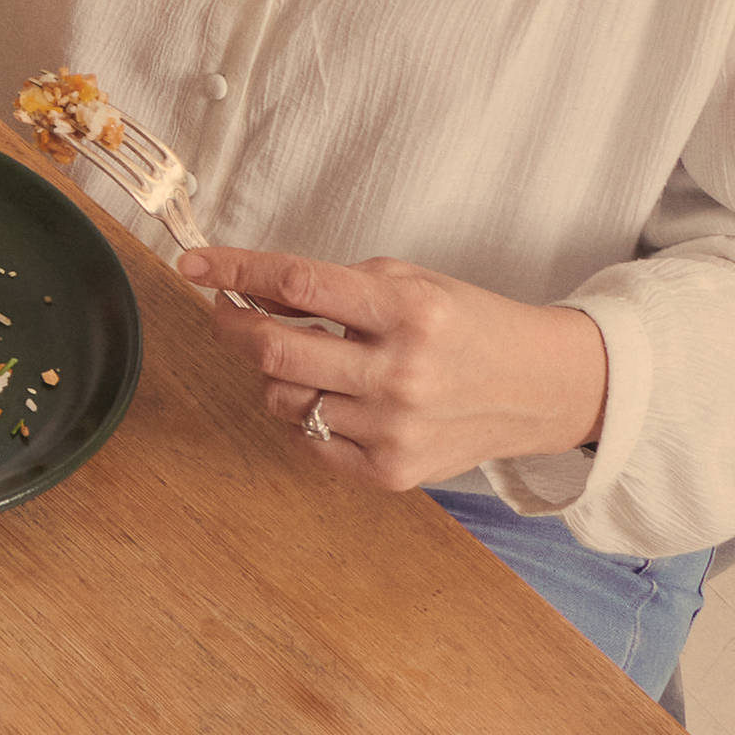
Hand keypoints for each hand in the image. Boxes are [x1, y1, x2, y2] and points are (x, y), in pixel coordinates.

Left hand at [176, 244, 610, 488]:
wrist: (540, 388)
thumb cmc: (465, 326)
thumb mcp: (409, 284)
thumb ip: (328, 285)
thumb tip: (241, 286)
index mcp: (410, 311)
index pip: (298, 284)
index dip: (234, 270)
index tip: (194, 262)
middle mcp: (401, 373)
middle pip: (274, 350)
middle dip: (232, 326)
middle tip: (225, 312)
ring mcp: (394, 429)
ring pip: (283, 399)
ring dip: (275, 374)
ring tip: (309, 359)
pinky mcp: (391, 472)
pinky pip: (306, 440)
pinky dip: (304, 413)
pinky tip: (331, 396)